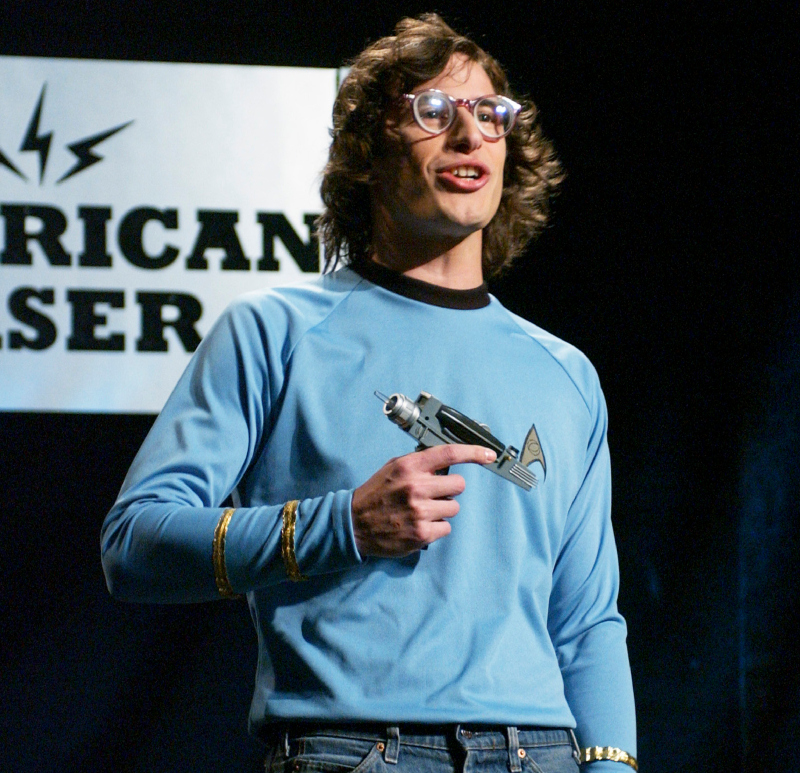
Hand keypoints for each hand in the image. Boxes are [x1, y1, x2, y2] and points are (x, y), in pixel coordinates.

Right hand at [351, 444, 495, 556]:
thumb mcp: (394, 468)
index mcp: (409, 466)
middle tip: (434, 494)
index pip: (449, 453)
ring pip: (454, 508)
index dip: (474, 452)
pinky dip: (435, 527)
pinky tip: (419, 524)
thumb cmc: (376, 494)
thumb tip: (448, 461)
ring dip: (442, 510)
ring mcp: (420, 512)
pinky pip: (446, 528)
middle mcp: (416, 487)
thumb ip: (420, 463)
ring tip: (422, 511)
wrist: (353, 523)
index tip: (489, 455)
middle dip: (450, 490)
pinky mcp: (421, 534)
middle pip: (458, 485)